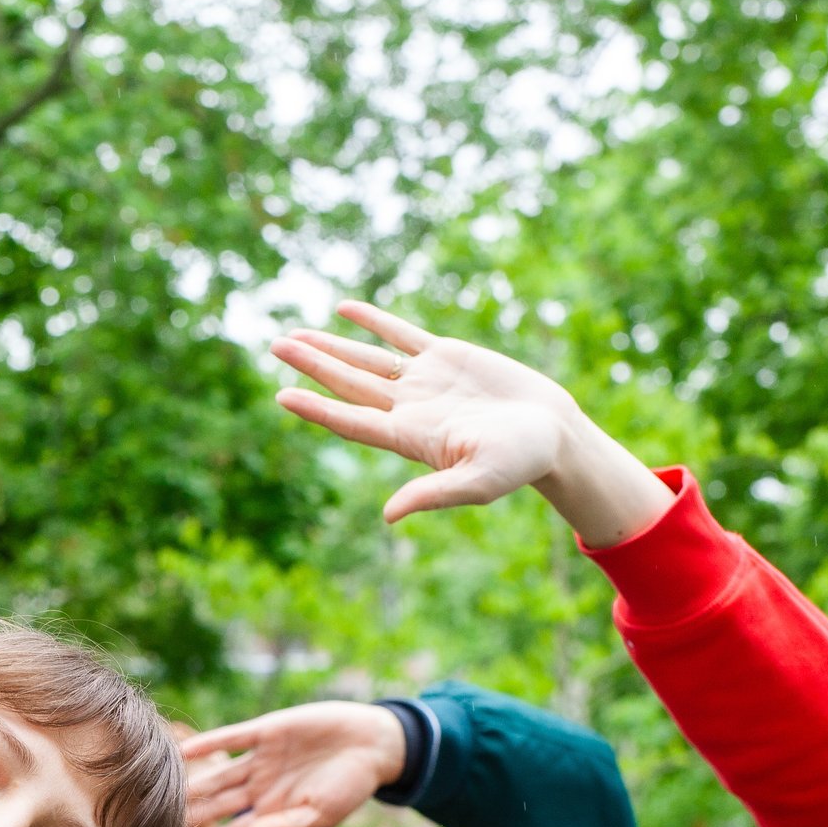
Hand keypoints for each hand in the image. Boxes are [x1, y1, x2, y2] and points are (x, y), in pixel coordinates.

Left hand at [180, 702, 402, 826]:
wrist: (372, 746)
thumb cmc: (351, 787)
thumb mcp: (323, 814)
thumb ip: (290, 826)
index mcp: (271, 813)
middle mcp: (259, 787)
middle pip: (216, 805)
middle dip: (189, 816)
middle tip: (154, 826)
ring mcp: (260, 759)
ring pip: (218, 773)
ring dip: (193, 782)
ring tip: (160, 791)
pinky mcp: (267, 731)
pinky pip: (233, 738)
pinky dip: (210, 743)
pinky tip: (185, 749)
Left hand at [271, 302, 576, 521]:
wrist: (553, 433)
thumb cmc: (519, 463)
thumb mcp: (477, 483)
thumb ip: (432, 495)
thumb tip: (388, 516)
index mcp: (409, 437)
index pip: (352, 420)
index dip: (317, 408)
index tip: (281, 394)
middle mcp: (408, 408)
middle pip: (349, 383)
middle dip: (312, 364)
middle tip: (274, 346)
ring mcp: (424, 381)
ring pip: (367, 358)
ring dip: (331, 345)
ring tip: (292, 335)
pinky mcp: (446, 357)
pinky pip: (400, 335)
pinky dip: (373, 322)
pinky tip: (343, 310)